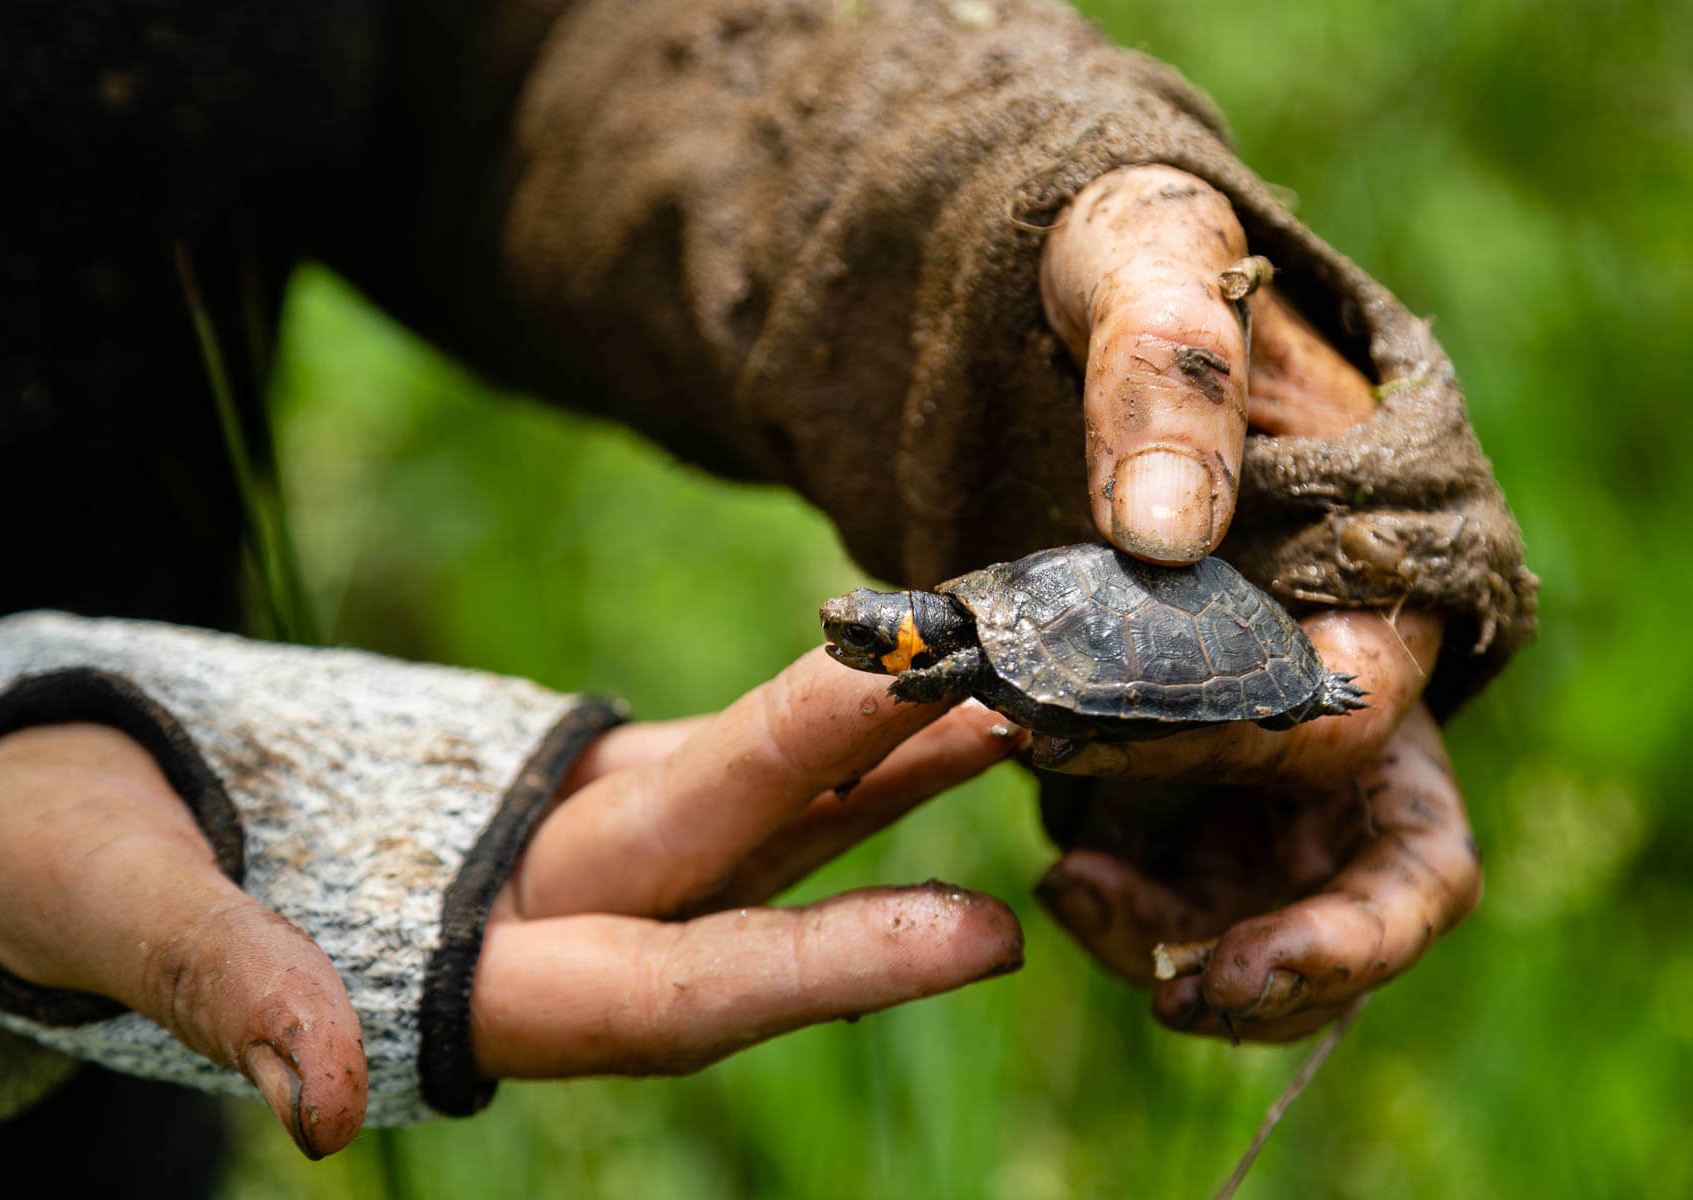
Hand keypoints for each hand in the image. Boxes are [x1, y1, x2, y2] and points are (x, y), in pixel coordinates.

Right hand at [0, 651, 1025, 1152]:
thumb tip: (316, 1108)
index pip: (663, 990)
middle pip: (738, 873)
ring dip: (879, 766)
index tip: (970, 933)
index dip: (815, 967)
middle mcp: (543, 925)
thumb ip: (216, 983)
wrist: (74, 796)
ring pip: (749, 820)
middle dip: (878, 811)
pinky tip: (895, 678)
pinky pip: (708, 763)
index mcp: (452, 978)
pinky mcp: (560, 787)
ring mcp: (564, 855)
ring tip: (1008, 690)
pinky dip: (803, 731)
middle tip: (1034, 728)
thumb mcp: (113, 901)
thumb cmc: (67, 850)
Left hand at [1030, 165, 1481, 1037]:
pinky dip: (1138, 908)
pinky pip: (1195, 882)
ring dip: (1200, 944)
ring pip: (1288, 900)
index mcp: (1371, 571)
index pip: (1351, 716)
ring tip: (1078, 905)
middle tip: (1188, 990)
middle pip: (1383, 864)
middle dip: (1306, 952)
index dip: (1236, 756)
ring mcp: (1262, 730)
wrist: (1060, 307)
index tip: (1078, 739)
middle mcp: (1340, 670)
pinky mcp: (1184, 760)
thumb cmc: (1126, 267)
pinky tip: (1061, 876)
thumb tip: (1167, 531)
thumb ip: (1164, 365)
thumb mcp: (1141, 255)